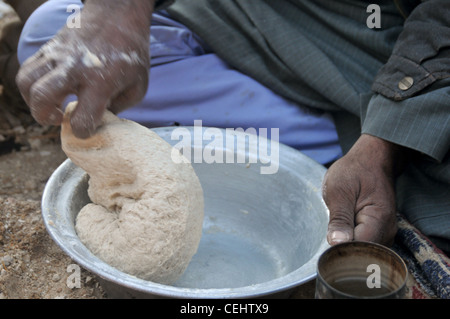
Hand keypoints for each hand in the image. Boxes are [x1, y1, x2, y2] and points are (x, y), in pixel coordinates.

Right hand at [16, 0, 154, 137]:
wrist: (118, 16)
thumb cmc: (130, 54)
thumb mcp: (137, 86)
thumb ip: (118, 108)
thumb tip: (99, 122)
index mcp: (101, 81)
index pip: (81, 119)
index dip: (83, 132)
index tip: (88, 128)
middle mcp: (74, 68)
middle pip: (41, 97)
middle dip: (44, 117)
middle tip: (59, 117)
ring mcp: (58, 56)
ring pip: (26, 82)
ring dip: (33, 101)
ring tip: (50, 104)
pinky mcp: (49, 48)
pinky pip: (27, 69)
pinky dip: (32, 85)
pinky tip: (49, 89)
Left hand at [322, 134, 408, 245]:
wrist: (372, 159)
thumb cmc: (354, 171)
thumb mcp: (339, 190)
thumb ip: (339, 219)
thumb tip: (336, 243)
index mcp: (378, 219)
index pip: (359, 250)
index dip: (341, 249)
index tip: (329, 238)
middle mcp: (387, 231)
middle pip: (362, 254)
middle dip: (344, 247)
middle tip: (333, 226)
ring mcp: (385, 232)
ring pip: (363, 251)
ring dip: (347, 243)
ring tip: (340, 222)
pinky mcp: (380, 232)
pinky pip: (365, 244)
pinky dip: (352, 239)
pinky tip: (344, 226)